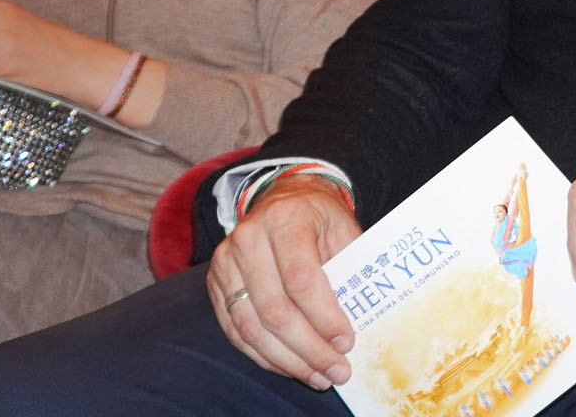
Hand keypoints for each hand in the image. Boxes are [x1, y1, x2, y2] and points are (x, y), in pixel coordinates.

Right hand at [209, 176, 361, 389]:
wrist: (283, 197)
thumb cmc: (319, 218)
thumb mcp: (343, 229)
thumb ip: (350, 269)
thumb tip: (360, 320)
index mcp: (285, 219)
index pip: (301, 280)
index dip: (324, 317)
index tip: (346, 343)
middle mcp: (248, 238)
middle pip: (275, 309)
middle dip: (309, 348)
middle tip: (337, 371)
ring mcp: (225, 262)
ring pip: (252, 327)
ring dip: (287, 361)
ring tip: (318, 376)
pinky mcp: (215, 284)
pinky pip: (235, 332)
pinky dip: (264, 356)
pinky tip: (291, 366)